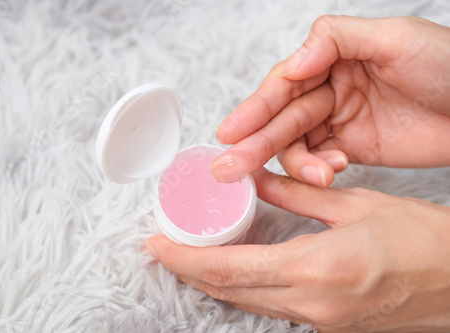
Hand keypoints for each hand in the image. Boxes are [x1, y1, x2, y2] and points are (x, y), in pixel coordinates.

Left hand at [144, 169, 449, 331]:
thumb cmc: (424, 241)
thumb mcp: (357, 205)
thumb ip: (297, 194)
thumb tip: (256, 177)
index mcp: (319, 267)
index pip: (231, 269)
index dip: (187, 259)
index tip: (157, 244)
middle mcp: (313, 302)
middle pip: (230, 291)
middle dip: (189, 271)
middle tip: (163, 248)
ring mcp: (319, 321)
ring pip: (245, 303)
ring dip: (211, 282)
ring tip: (187, 257)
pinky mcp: (326, 325)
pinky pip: (268, 308)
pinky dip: (240, 290)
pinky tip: (231, 271)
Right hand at [210, 16, 449, 185]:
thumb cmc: (448, 65)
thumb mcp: (395, 37)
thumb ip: (337, 40)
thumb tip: (293, 62)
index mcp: (333, 58)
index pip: (284, 84)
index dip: (255, 109)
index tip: (230, 132)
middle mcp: (329, 89)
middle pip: (282, 119)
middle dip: (255, 144)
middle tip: (229, 168)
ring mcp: (338, 121)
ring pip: (297, 145)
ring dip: (295, 164)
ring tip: (317, 175)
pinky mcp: (351, 148)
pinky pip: (319, 163)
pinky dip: (317, 172)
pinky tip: (330, 173)